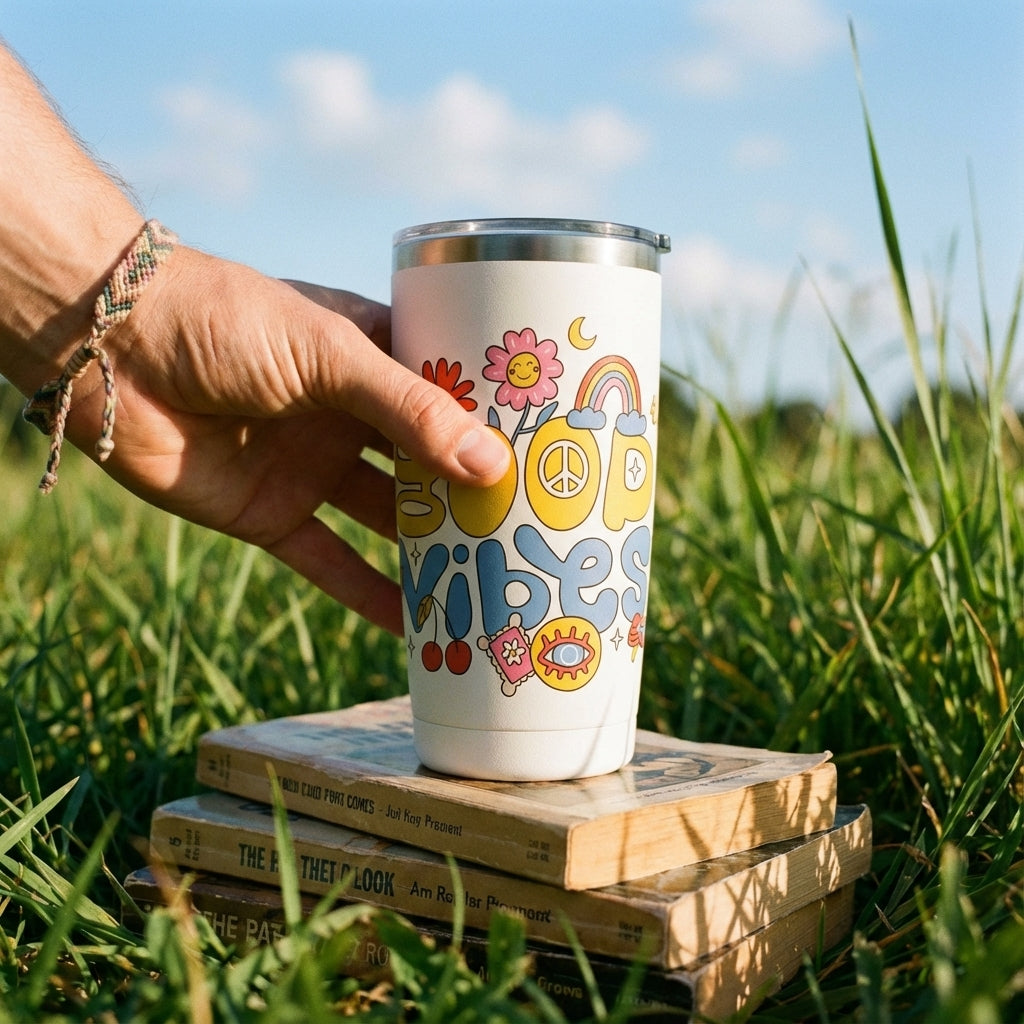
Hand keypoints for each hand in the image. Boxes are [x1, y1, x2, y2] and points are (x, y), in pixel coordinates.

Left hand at [58, 245, 509, 633]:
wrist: (111, 350)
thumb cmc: (225, 319)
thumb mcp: (331, 353)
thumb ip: (409, 411)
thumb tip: (493, 466)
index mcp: (372, 359)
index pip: (451, 398)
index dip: (497, 427)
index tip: (555, 460)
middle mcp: (349, 417)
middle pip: (425, 467)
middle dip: (471, 498)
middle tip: (535, 534)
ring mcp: (312, 467)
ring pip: (386, 520)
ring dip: (430, 551)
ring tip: (492, 584)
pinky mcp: (272, 515)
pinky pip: (327, 562)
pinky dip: (365, 595)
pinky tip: (414, 627)